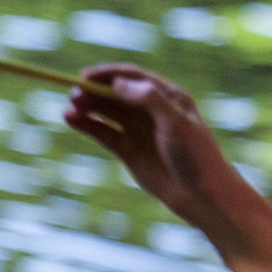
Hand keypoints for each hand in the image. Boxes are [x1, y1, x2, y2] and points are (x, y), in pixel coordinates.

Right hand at [63, 64, 230, 216]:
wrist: (202, 196)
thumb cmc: (196, 155)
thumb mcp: (175, 122)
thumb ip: (148, 99)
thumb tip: (117, 83)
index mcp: (168, 96)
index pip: (133, 77)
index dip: (109, 74)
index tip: (86, 75)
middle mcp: (151, 110)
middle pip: (116, 94)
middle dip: (94, 91)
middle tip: (74, 93)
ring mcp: (139, 131)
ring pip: (107, 113)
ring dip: (87, 107)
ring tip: (69, 106)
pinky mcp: (129, 152)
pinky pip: (104, 133)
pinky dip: (87, 126)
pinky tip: (71, 120)